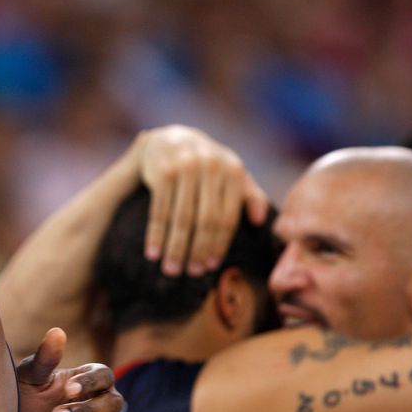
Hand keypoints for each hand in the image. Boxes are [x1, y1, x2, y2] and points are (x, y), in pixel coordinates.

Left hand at [16, 329, 122, 411]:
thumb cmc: (24, 401)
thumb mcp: (30, 379)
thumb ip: (44, 359)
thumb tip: (57, 332)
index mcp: (88, 380)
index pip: (104, 376)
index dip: (89, 382)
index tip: (67, 389)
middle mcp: (102, 402)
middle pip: (112, 403)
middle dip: (85, 410)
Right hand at [137, 125, 268, 276]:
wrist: (171, 139)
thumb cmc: (207, 165)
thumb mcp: (231, 174)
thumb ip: (249, 195)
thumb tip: (260, 221)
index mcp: (234, 171)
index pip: (228, 217)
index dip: (219, 245)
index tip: (209, 267)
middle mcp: (212, 166)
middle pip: (206, 220)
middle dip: (198, 251)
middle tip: (190, 273)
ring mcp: (186, 167)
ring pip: (182, 218)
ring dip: (175, 248)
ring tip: (171, 269)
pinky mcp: (163, 170)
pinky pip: (159, 210)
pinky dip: (156, 235)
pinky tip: (152, 253)